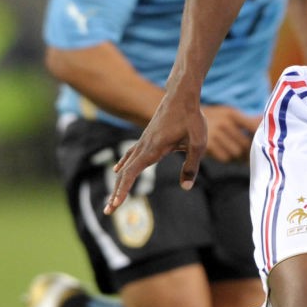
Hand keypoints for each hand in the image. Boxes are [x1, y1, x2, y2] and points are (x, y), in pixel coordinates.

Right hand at [108, 96, 206, 210]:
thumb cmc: (192, 118)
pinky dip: (123, 167)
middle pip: (125, 173)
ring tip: (113, 199)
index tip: (115, 204)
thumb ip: (191, 165)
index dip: (123, 190)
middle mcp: (144, 146)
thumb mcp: (198, 143)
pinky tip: (118, 171)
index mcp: (153, 148)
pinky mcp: (147, 138)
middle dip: (116, 193)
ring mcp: (144, 141)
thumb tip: (186, 187)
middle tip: (108, 211)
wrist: (183, 95)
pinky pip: (130, 155)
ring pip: (126, 165)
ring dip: (119, 183)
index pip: (132, 173)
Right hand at [201, 106, 260, 161]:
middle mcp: (224, 122)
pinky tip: (219, 151)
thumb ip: (250, 121)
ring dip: (235, 154)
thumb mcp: (229, 115)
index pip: (254, 127)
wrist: (183, 119)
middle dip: (246, 150)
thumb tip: (266, 121)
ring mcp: (214, 133)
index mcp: (231, 114)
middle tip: (244, 151)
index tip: (262, 144)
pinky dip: (225, 157)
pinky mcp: (206, 145)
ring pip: (236, 152)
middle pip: (245, 144)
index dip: (260, 137)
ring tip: (229, 149)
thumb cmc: (213, 119)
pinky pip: (225, 158)